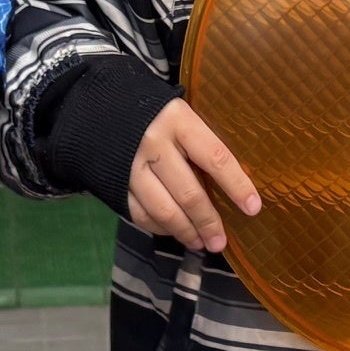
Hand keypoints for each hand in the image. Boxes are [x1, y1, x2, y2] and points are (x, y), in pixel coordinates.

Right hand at [127, 99, 258, 253]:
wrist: (96, 107)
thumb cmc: (151, 110)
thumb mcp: (179, 113)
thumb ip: (200, 141)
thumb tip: (235, 178)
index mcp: (178, 121)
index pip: (215, 158)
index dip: (236, 185)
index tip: (253, 207)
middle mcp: (154, 144)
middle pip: (189, 193)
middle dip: (209, 222)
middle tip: (221, 242)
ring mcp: (131, 167)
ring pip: (164, 210)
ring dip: (186, 231)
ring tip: (201, 243)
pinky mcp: (115, 184)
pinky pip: (141, 214)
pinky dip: (160, 228)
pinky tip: (174, 232)